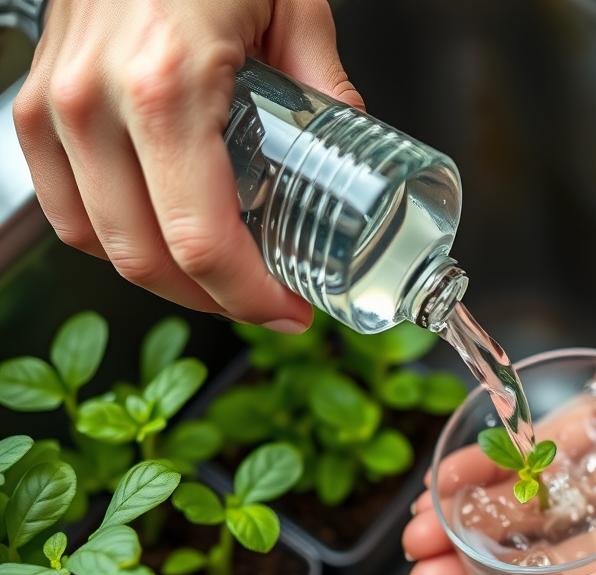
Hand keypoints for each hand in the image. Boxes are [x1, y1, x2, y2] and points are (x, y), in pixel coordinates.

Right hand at [14, 0, 362, 330]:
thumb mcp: (292, 5)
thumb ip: (326, 86)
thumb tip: (350, 153)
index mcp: (167, 86)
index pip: (202, 240)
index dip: (250, 297)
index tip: (290, 311)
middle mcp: (93, 102)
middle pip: (147, 259)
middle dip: (215, 300)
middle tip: (266, 304)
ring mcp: (51, 103)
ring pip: (98, 242)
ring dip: (164, 277)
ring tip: (221, 279)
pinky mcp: (32, 101)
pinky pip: (63, 203)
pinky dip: (113, 236)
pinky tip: (161, 236)